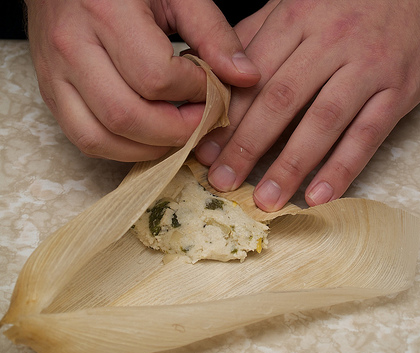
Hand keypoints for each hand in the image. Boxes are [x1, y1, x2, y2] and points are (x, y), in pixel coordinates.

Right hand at [25, 0, 259, 160]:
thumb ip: (213, 33)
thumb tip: (246, 77)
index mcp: (106, 12)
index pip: (157, 77)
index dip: (196, 92)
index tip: (215, 88)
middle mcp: (72, 47)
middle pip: (128, 116)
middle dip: (177, 131)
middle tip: (203, 121)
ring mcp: (54, 74)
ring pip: (101, 137)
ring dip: (149, 148)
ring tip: (178, 132)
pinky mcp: (50, 93)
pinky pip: (85, 139)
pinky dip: (122, 149)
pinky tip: (149, 137)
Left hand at [195, 0, 419, 210]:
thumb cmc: (348, 4)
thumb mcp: (297, 6)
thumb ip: (257, 39)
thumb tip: (214, 75)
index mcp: (297, 20)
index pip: (254, 76)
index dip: (227, 116)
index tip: (205, 150)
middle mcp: (330, 43)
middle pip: (281, 100)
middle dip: (247, 146)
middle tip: (222, 182)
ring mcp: (367, 67)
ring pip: (322, 122)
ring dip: (291, 165)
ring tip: (267, 200)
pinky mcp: (399, 90)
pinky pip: (367, 135)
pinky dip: (342, 168)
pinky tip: (319, 197)